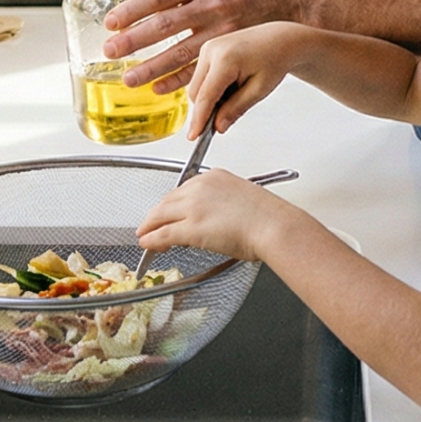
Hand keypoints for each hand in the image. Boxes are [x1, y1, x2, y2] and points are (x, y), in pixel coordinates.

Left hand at [102, 0, 304, 88]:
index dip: (132, 9)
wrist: (291, 1)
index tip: (111, 21)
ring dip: (151, 68)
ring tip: (130, 78)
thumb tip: (148, 3)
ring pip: (180, 52)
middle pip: (164, 25)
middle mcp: (212, 4)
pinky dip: (178, 80)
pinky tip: (159, 87)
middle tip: (110, 51)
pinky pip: (201, 69)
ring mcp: (222, 29)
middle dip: (134, 40)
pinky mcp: (232, 49)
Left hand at [135, 169, 298, 262]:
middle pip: (167, 200)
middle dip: (157, 215)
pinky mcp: (191, 227)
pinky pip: (163, 233)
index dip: (171, 205)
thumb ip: (221, 205)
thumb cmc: (268, 218)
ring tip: (146, 236)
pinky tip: (147, 245)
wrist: (275, 227)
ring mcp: (194, 206)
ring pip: (160, 215)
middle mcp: (200, 187)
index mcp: (214, 177)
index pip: (183, 189)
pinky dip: (151, 240)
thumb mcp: (241, 200)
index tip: (168, 213)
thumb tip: (211, 221)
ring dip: (150, 227)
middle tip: (150, 226)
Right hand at [179, 21, 305, 138]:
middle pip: (196, 93)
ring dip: (210, 97)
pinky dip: (211, 87)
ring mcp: (207, 47)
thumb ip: (235, 109)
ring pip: (196, 86)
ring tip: (237, 91)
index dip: (199, 119)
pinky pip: (201, 77)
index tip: (193, 136)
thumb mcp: (259, 90)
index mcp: (225, 59)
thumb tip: (217, 126)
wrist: (279, 39)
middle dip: (207, 108)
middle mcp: (212, 50)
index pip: (206, 96)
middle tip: (230, 112)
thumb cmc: (274, 60)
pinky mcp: (207, 49)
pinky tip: (231, 84)